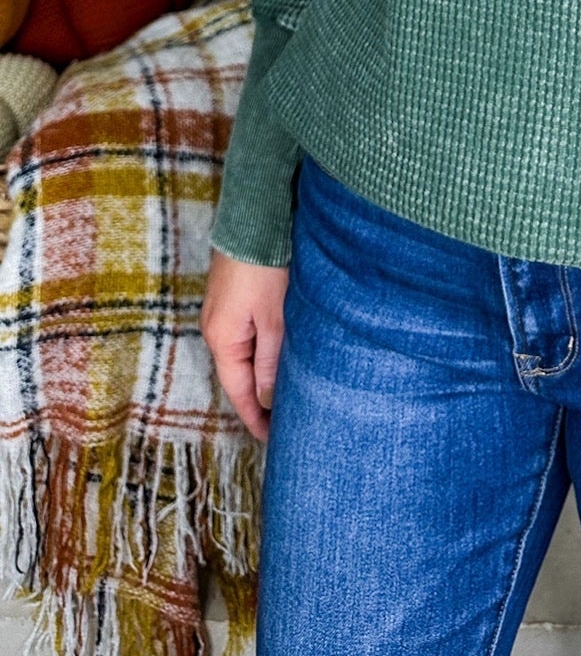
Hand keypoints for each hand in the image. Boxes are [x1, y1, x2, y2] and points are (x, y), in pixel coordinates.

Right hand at [200, 247, 288, 442]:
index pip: (239, 391)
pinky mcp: (235, 294)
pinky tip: (281, 352)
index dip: (256, 418)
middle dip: (261, 397)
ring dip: (264, 371)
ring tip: (289, 391)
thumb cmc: (266, 266)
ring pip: (246, 352)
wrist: (255, 215)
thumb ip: (271, 361)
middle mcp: (217, 328)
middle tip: (288, 419)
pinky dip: (264, 348)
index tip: (274, 440)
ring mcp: (224, 310)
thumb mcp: (275, 318)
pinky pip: (248, 332)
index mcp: (222, 339)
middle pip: (240, 374)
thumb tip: (266, 402)